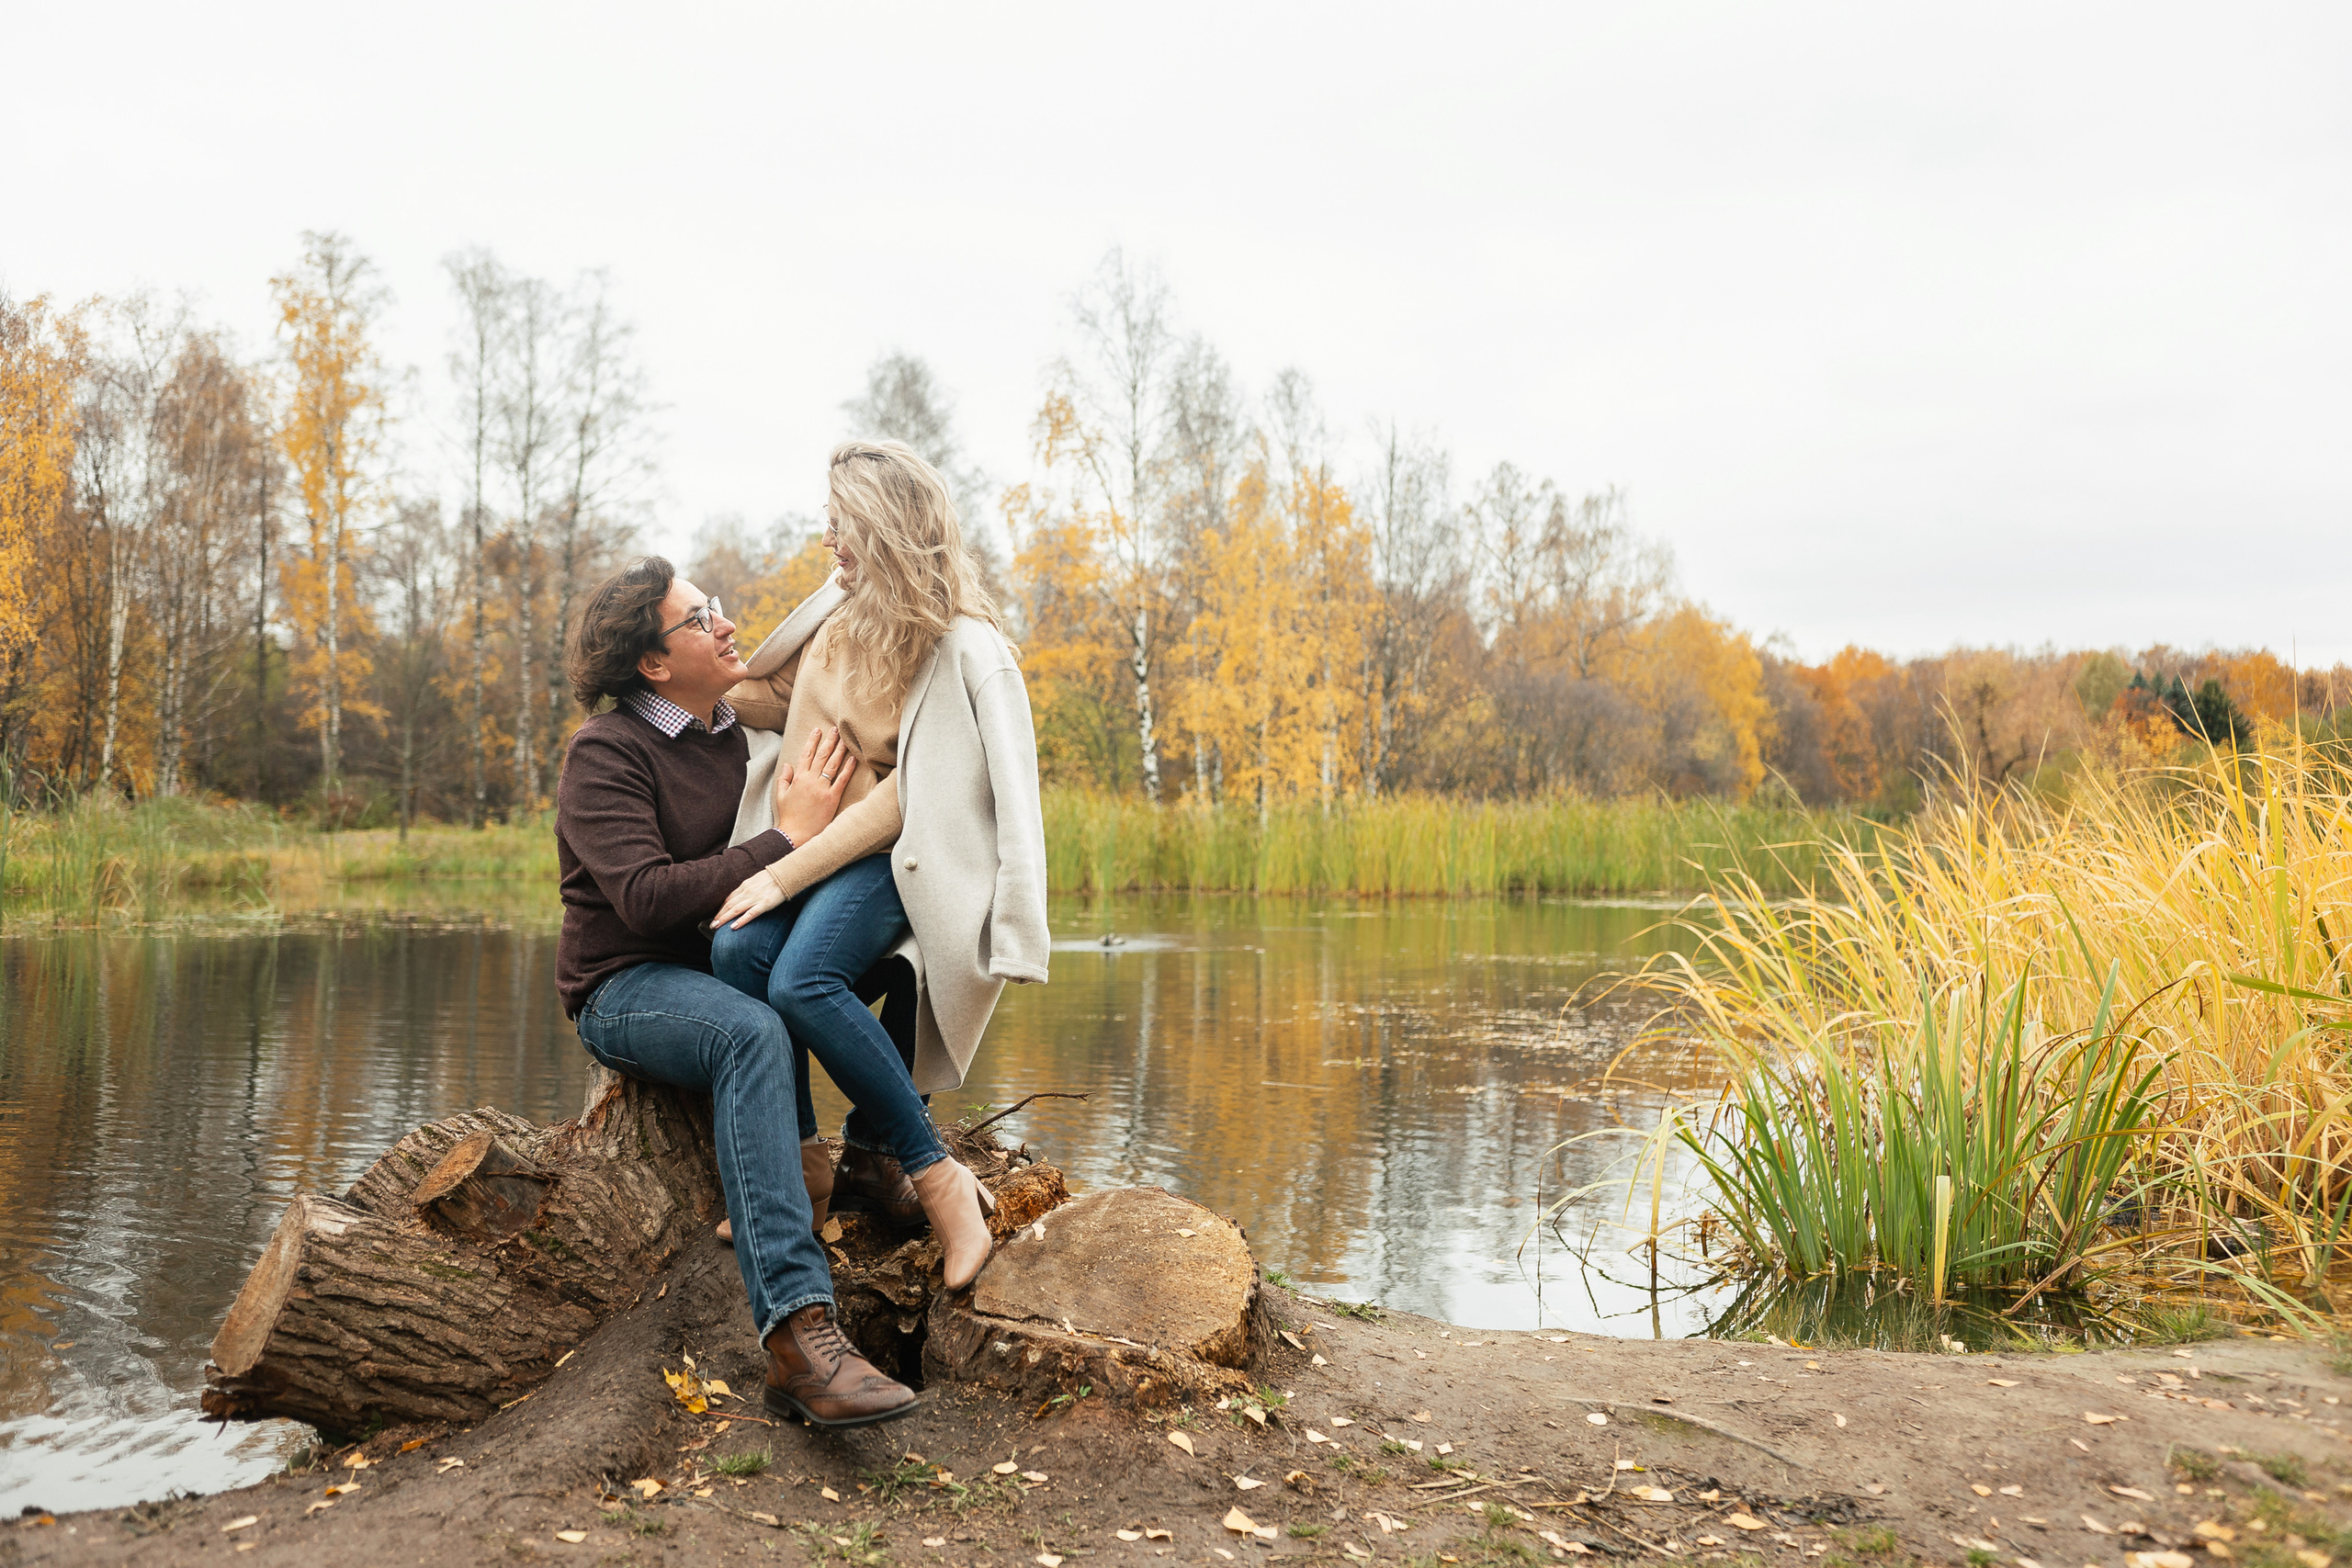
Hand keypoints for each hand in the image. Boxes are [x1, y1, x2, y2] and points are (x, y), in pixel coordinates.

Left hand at [713, 867, 786, 930]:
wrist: (786, 874)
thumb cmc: (773, 877)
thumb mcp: (757, 880)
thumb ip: (749, 888)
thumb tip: (743, 896)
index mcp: (745, 886)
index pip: (729, 898)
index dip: (722, 908)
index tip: (717, 916)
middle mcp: (747, 892)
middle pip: (729, 905)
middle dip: (719, 915)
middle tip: (712, 924)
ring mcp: (755, 898)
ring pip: (735, 910)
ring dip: (724, 919)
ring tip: (716, 926)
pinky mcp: (764, 904)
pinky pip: (750, 914)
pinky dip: (741, 920)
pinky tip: (733, 927)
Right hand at [774, 724, 855, 845]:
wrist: (796, 834)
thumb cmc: (789, 816)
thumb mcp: (781, 795)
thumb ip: (784, 778)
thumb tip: (788, 764)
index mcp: (798, 778)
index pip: (806, 754)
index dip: (812, 741)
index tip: (817, 730)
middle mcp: (811, 780)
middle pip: (822, 755)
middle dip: (829, 740)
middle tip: (835, 729)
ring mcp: (822, 788)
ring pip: (832, 764)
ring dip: (839, 750)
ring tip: (845, 739)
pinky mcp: (832, 798)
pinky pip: (842, 780)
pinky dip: (848, 769)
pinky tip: (853, 759)